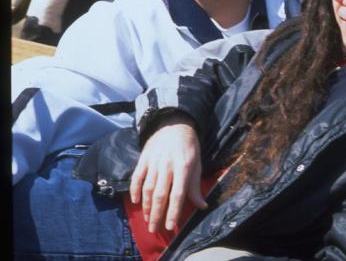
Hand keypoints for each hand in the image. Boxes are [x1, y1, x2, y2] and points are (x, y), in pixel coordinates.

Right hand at [129, 114, 207, 232]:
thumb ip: (195, 186)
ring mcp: (154, 162)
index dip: (174, 211)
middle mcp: (167, 166)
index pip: (178, 194)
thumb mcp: (196, 163)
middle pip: (160, 194)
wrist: (174, 124)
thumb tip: (202, 205)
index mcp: (183, 167)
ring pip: (147, 188)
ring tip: (148, 219)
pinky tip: (135, 202)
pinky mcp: (144, 159)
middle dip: (157, 214)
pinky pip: (137, 177)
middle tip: (154, 229)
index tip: (172, 226)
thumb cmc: (189, 146)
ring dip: (146, 206)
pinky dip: (134, 190)